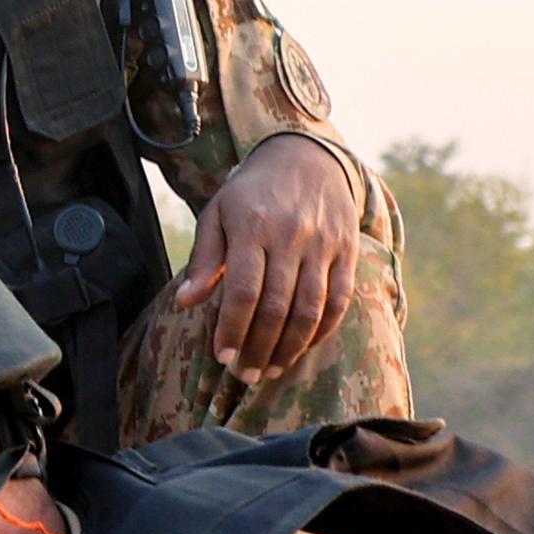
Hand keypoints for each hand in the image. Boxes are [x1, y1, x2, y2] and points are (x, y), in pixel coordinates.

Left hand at [174, 128, 360, 378]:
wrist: (306, 159)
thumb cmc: (251, 194)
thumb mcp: (217, 215)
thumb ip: (203, 260)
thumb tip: (185, 303)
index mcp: (253, 227)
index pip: (243, 290)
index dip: (232, 329)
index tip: (222, 357)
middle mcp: (292, 236)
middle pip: (278, 306)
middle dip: (259, 347)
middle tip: (245, 375)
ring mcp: (324, 245)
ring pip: (311, 309)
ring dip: (291, 348)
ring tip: (270, 370)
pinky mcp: (348, 251)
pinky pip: (339, 300)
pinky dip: (322, 330)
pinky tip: (302, 349)